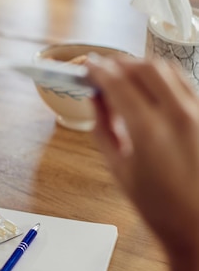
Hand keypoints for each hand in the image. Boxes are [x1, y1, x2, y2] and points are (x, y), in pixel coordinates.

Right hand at [86, 56, 198, 256]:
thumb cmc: (158, 206)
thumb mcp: (118, 168)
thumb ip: (103, 128)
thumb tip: (95, 99)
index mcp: (148, 131)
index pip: (118, 83)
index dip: (97, 70)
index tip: (86, 67)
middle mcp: (179, 116)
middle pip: (146, 67)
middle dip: (120, 64)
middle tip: (103, 70)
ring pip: (169, 71)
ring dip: (143, 69)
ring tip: (126, 80)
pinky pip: (185, 86)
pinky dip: (163, 82)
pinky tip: (150, 94)